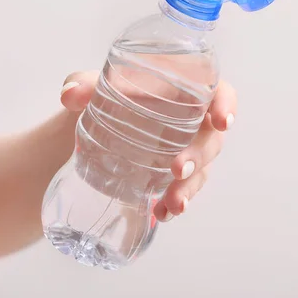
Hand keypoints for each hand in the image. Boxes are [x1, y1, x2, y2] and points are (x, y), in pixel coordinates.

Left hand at [59, 70, 236, 221]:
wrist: (87, 132)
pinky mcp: (173, 176)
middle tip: (177, 169)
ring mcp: (185, 150)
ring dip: (189, 188)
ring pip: (201, 169)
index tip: (222, 121)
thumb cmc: (104, 98)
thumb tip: (70, 94)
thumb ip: (84, 84)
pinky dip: (176, 203)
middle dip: (200, 156)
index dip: (227, 105)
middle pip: (211, 138)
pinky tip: (162, 213)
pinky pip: (184, 190)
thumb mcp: (93, 87)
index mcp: (184, 90)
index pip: (219, 92)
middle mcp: (192, 121)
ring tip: (172, 204)